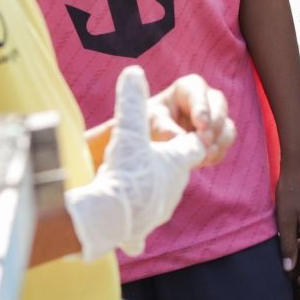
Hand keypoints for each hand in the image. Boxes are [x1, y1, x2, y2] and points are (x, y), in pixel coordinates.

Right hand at [68, 66, 207, 261]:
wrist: (106, 219)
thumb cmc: (123, 174)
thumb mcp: (127, 131)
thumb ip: (131, 101)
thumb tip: (134, 70)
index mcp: (178, 162)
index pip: (193, 144)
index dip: (187, 136)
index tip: (178, 132)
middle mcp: (175, 187)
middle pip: (175, 170)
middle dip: (164, 161)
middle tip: (145, 156)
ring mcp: (160, 210)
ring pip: (158, 194)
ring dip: (147, 186)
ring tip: (130, 181)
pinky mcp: (142, 229)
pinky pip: (140, 223)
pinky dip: (133, 216)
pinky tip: (122, 216)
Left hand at [149, 74, 234, 162]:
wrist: (153, 143)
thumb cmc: (149, 124)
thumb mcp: (150, 122)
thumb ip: (162, 127)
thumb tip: (180, 137)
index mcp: (186, 89)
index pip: (198, 91)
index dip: (202, 108)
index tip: (201, 125)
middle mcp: (205, 100)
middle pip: (219, 106)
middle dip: (214, 125)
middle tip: (205, 141)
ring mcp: (215, 118)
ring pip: (227, 126)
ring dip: (219, 142)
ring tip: (205, 156)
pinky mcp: (219, 136)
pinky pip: (225, 143)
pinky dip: (217, 152)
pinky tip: (204, 160)